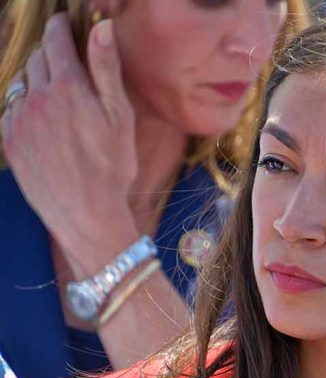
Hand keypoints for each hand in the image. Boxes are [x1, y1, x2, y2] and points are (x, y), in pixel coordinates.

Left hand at [1, 14, 138, 260]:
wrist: (87, 213)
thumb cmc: (113, 167)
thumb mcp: (120, 117)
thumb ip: (107, 69)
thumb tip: (103, 28)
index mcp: (69, 88)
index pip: (56, 41)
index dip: (61, 28)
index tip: (64, 23)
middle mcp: (37, 98)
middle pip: (38, 59)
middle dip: (51, 55)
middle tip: (68, 65)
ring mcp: (19, 120)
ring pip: (22, 83)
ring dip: (37, 81)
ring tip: (58, 97)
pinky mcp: (8, 140)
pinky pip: (11, 110)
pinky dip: (25, 107)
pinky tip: (44, 123)